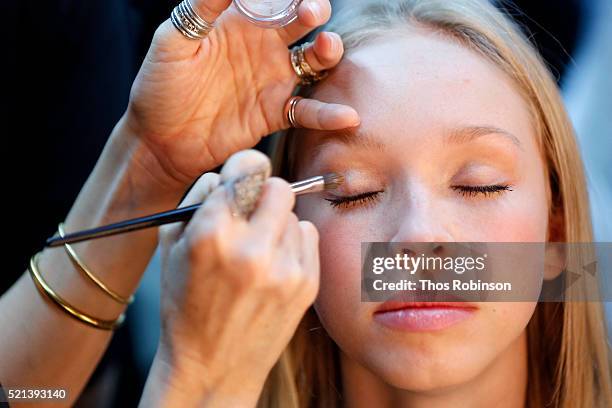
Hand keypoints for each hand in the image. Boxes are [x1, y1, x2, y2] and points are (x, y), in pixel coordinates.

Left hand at [123, 0, 358, 190]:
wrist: (160, 141)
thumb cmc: (159, 87)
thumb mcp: (172, 41)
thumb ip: (200, 9)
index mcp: (238, 23)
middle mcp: (261, 48)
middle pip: (300, 23)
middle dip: (312, 11)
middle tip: (313, 12)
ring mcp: (271, 81)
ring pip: (312, 61)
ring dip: (326, 52)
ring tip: (328, 47)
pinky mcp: (274, 114)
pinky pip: (306, 111)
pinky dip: (327, 115)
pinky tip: (346, 116)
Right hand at [150, 150, 319, 404]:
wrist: (213, 366)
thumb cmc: (186, 303)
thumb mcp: (171, 246)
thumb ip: (199, 198)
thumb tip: (229, 170)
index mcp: (212, 234)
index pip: (247, 168)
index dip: (244, 169)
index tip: (244, 175)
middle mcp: (252, 250)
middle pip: (278, 186)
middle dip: (263, 193)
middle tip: (252, 211)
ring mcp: (284, 269)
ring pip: (294, 213)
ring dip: (278, 222)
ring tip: (258, 249)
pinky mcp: (307, 284)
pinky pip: (309, 235)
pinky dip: (293, 242)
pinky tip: (274, 263)